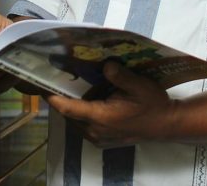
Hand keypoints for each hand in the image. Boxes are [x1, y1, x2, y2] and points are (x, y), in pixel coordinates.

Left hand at [47, 61, 176, 148]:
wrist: (166, 125)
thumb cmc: (152, 105)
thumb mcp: (138, 85)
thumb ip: (119, 75)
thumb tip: (105, 65)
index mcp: (100, 117)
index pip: (68, 108)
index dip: (52, 97)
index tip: (39, 84)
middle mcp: (94, 131)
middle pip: (69, 114)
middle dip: (63, 97)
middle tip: (57, 77)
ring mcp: (98, 138)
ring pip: (76, 120)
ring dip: (74, 105)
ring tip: (75, 85)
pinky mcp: (102, 140)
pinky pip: (84, 125)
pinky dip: (83, 112)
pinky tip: (92, 98)